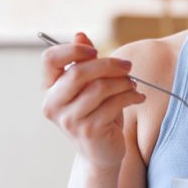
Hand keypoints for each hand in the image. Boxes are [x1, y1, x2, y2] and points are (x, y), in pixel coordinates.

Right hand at [41, 32, 145, 170]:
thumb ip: (85, 62)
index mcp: (50, 89)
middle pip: (78, 72)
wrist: (102, 153)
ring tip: (133, 85)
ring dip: (123, 83)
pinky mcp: (89, 130)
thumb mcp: (90, 86)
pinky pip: (113, 104)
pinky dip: (130, 96)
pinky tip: (137, 97)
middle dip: (108, 65)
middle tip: (128, 67)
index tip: (95, 51)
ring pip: (99, 88)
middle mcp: (54, 104)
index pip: (50, 60)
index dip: (73, 50)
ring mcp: (70, 120)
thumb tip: (81, 35)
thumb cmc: (97, 114)